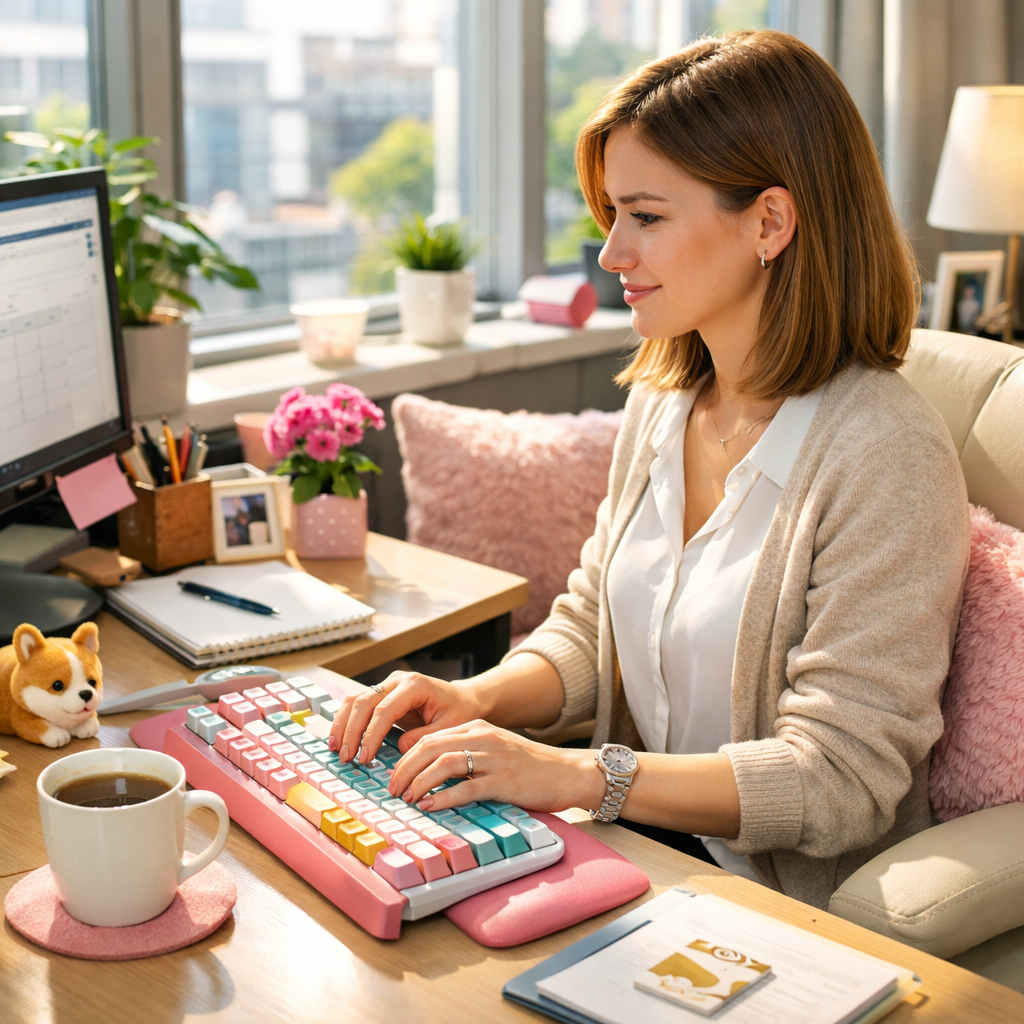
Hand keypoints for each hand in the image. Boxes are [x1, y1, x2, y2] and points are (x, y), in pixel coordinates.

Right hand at [328, 671, 484, 763]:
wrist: (462, 698)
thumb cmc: (458, 711)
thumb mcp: (449, 727)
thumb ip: (425, 737)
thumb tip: (401, 747)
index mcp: (415, 685)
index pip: (385, 709)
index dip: (371, 734)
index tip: (365, 758)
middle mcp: (397, 680)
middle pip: (364, 702)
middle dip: (352, 731)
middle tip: (346, 757)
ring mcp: (387, 684)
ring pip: (355, 700)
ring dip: (343, 725)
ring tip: (336, 749)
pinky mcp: (381, 693)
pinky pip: (357, 704)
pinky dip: (346, 721)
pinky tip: (340, 739)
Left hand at [386, 720, 604, 814]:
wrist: (568, 772)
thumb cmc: (530, 767)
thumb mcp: (494, 751)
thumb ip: (467, 754)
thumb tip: (431, 774)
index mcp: (477, 728)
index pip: (430, 737)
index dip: (406, 757)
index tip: (392, 776)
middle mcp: (483, 738)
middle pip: (430, 747)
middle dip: (404, 769)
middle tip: (391, 790)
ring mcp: (494, 759)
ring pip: (444, 764)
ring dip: (418, 782)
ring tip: (406, 798)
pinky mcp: (505, 781)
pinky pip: (466, 787)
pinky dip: (443, 797)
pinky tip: (430, 806)